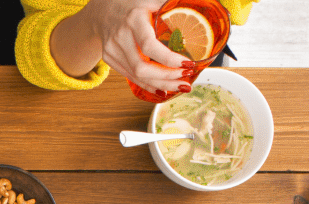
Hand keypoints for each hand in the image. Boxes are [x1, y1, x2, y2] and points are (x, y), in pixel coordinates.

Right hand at [77, 0, 191, 93]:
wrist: (104, 10)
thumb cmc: (134, 4)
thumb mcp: (152, 0)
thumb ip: (171, 4)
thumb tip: (204, 4)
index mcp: (134, 19)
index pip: (149, 45)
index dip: (168, 58)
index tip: (188, 64)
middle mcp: (120, 36)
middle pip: (142, 67)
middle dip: (167, 76)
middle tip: (187, 78)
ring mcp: (112, 50)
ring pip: (136, 75)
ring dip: (161, 84)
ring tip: (180, 86)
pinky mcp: (110, 59)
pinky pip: (130, 76)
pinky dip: (148, 85)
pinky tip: (163, 89)